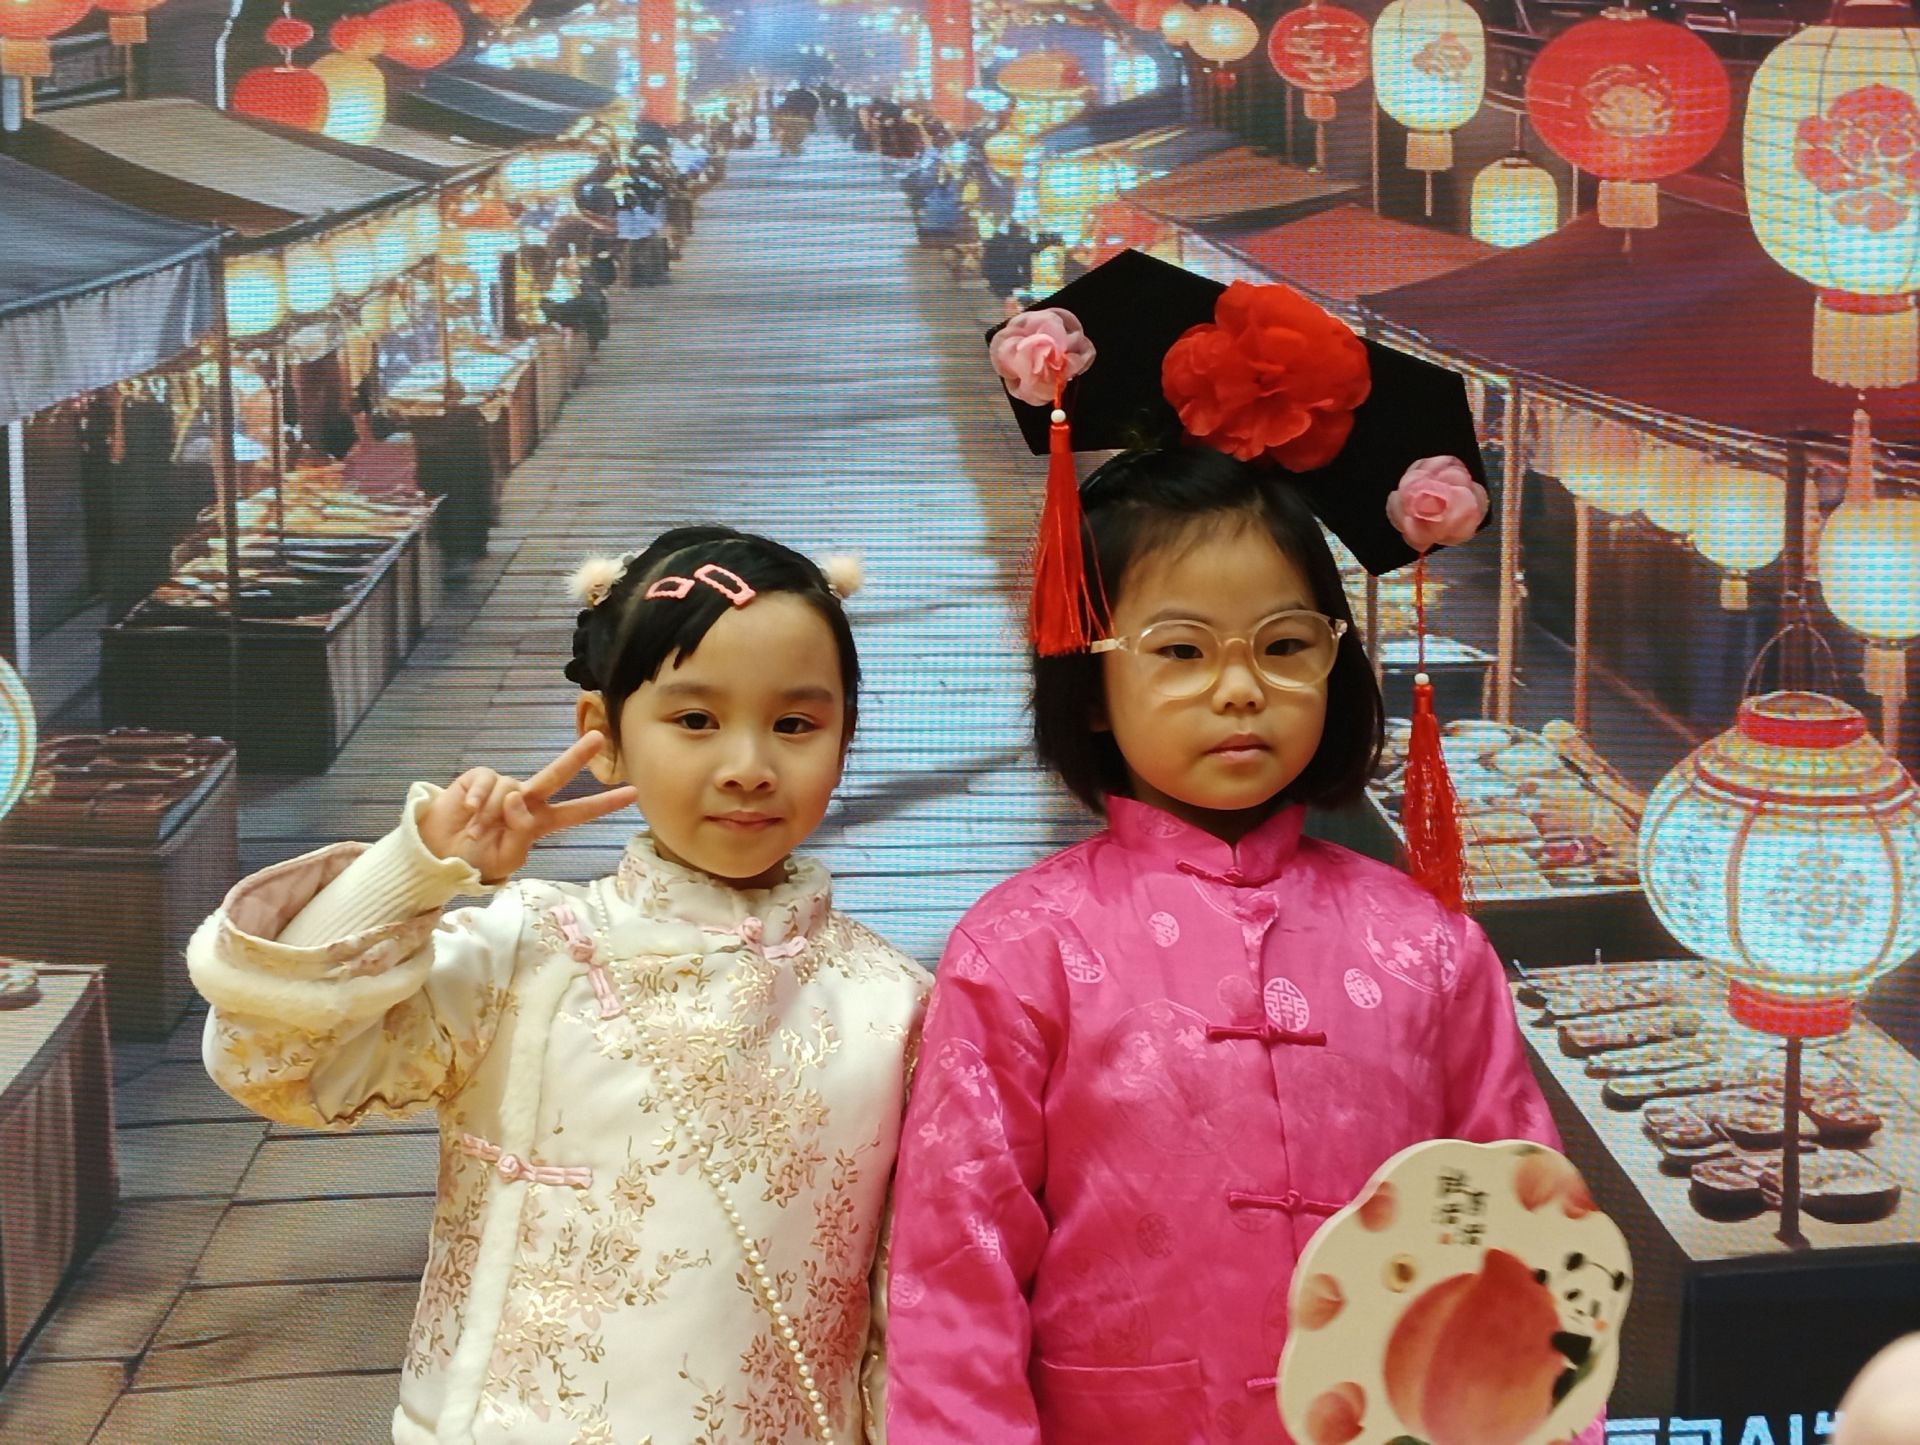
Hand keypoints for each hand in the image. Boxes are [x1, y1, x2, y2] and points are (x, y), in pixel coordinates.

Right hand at [418, 733, 637, 883]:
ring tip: (476, 831)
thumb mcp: (506, 857)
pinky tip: (470, 812)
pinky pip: (487, 781)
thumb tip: (518, 797)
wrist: (438, 855)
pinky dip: (479, 798)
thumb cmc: (476, 858)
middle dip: (577, 756)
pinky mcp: (479, 778)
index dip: (604, 804)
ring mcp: (504, 788)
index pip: (578, 812)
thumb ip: (520, 831)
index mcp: (539, 823)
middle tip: (598, 738)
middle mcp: (526, 801)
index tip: (634, 794)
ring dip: (492, 815)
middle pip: (556, 775)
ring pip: (511, 790)